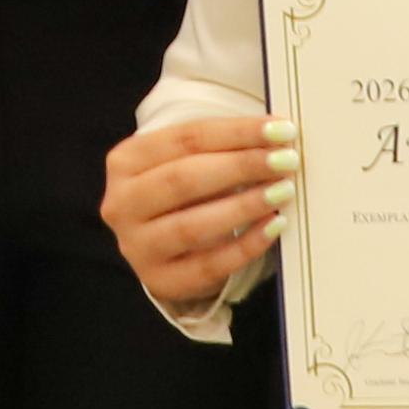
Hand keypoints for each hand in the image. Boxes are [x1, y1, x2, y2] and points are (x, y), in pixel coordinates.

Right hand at [104, 113, 293, 309]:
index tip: (280, 129)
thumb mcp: (184, 161)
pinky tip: (273, 227)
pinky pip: (208, 266)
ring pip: (191, 226)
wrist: (159, 244)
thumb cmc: (181, 192)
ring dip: (244, 206)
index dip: (236, 132)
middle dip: (242, 166)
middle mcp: (122, 203)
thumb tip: (276, 138)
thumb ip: (219, 147)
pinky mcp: (160, 280)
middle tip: (285, 161)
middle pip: (184, 179)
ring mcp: (137, 246)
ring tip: (282, 191)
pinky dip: (245, 245)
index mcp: (125, 161)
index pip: (185, 138)